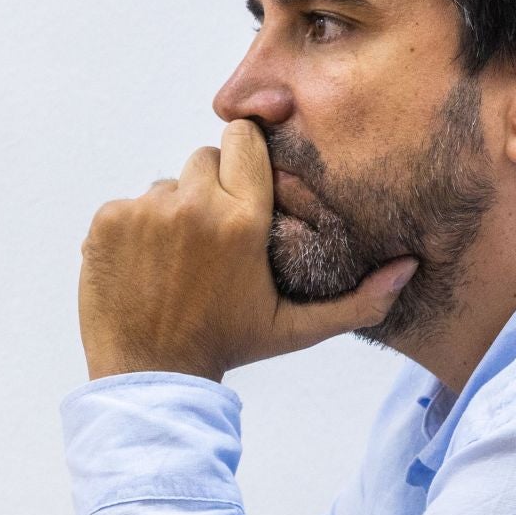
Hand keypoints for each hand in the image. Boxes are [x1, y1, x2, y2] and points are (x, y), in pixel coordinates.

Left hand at [77, 119, 415, 381]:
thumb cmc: (228, 346)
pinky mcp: (108, 221)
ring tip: (180, 260)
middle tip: (214, 238)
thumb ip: (358, 301)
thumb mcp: (296, 328)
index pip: (244, 138)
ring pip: (167, 184)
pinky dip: (136, 230)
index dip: (246, 160)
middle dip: (212, 187)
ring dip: (174, 211)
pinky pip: (129, 204)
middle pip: (205, 157)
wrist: (151, 376)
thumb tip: (407, 269)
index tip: (246, 190)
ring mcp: (144, 211)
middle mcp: (193, 205)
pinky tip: (148, 267)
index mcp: (243, 220)